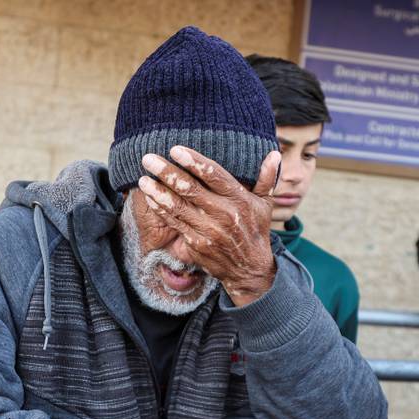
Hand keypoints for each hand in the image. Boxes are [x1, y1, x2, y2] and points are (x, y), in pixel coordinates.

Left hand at [138, 146, 280, 306]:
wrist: (249, 269)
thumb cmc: (256, 231)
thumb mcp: (265, 205)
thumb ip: (266, 178)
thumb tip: (274, 153)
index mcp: (239, 199)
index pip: (214, 175)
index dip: (194, 161)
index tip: (175, 149)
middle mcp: (223, 214)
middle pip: (190, 189)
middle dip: (167, 172)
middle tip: (148, 159)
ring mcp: (208, 230)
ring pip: (178, 206)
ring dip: (158, 191)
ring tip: (143, 178)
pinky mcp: (196, 243)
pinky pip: (175, 223)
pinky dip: (161, 210)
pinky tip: (150, 198)